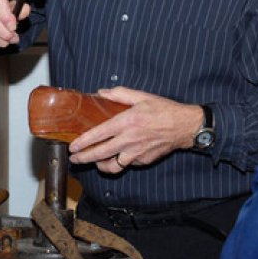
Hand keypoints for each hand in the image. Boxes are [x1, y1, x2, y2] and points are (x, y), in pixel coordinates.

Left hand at [68, 86, 202, 173]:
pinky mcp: (143, 161)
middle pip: (100, 154)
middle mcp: (129, 140)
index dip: (83, 142)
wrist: (184, 126)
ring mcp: (136, 153)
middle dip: (84, 158)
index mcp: (126, 122)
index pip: (99, 135)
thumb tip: (101, 93)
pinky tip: (114, 156)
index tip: (73, 146)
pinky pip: (126, 164)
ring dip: (99, 165)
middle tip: (74, 158)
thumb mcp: (141, 96)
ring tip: (92, 161)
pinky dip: (118, 162)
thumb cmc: (163, 110)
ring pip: (112, 165)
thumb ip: (119, 94)